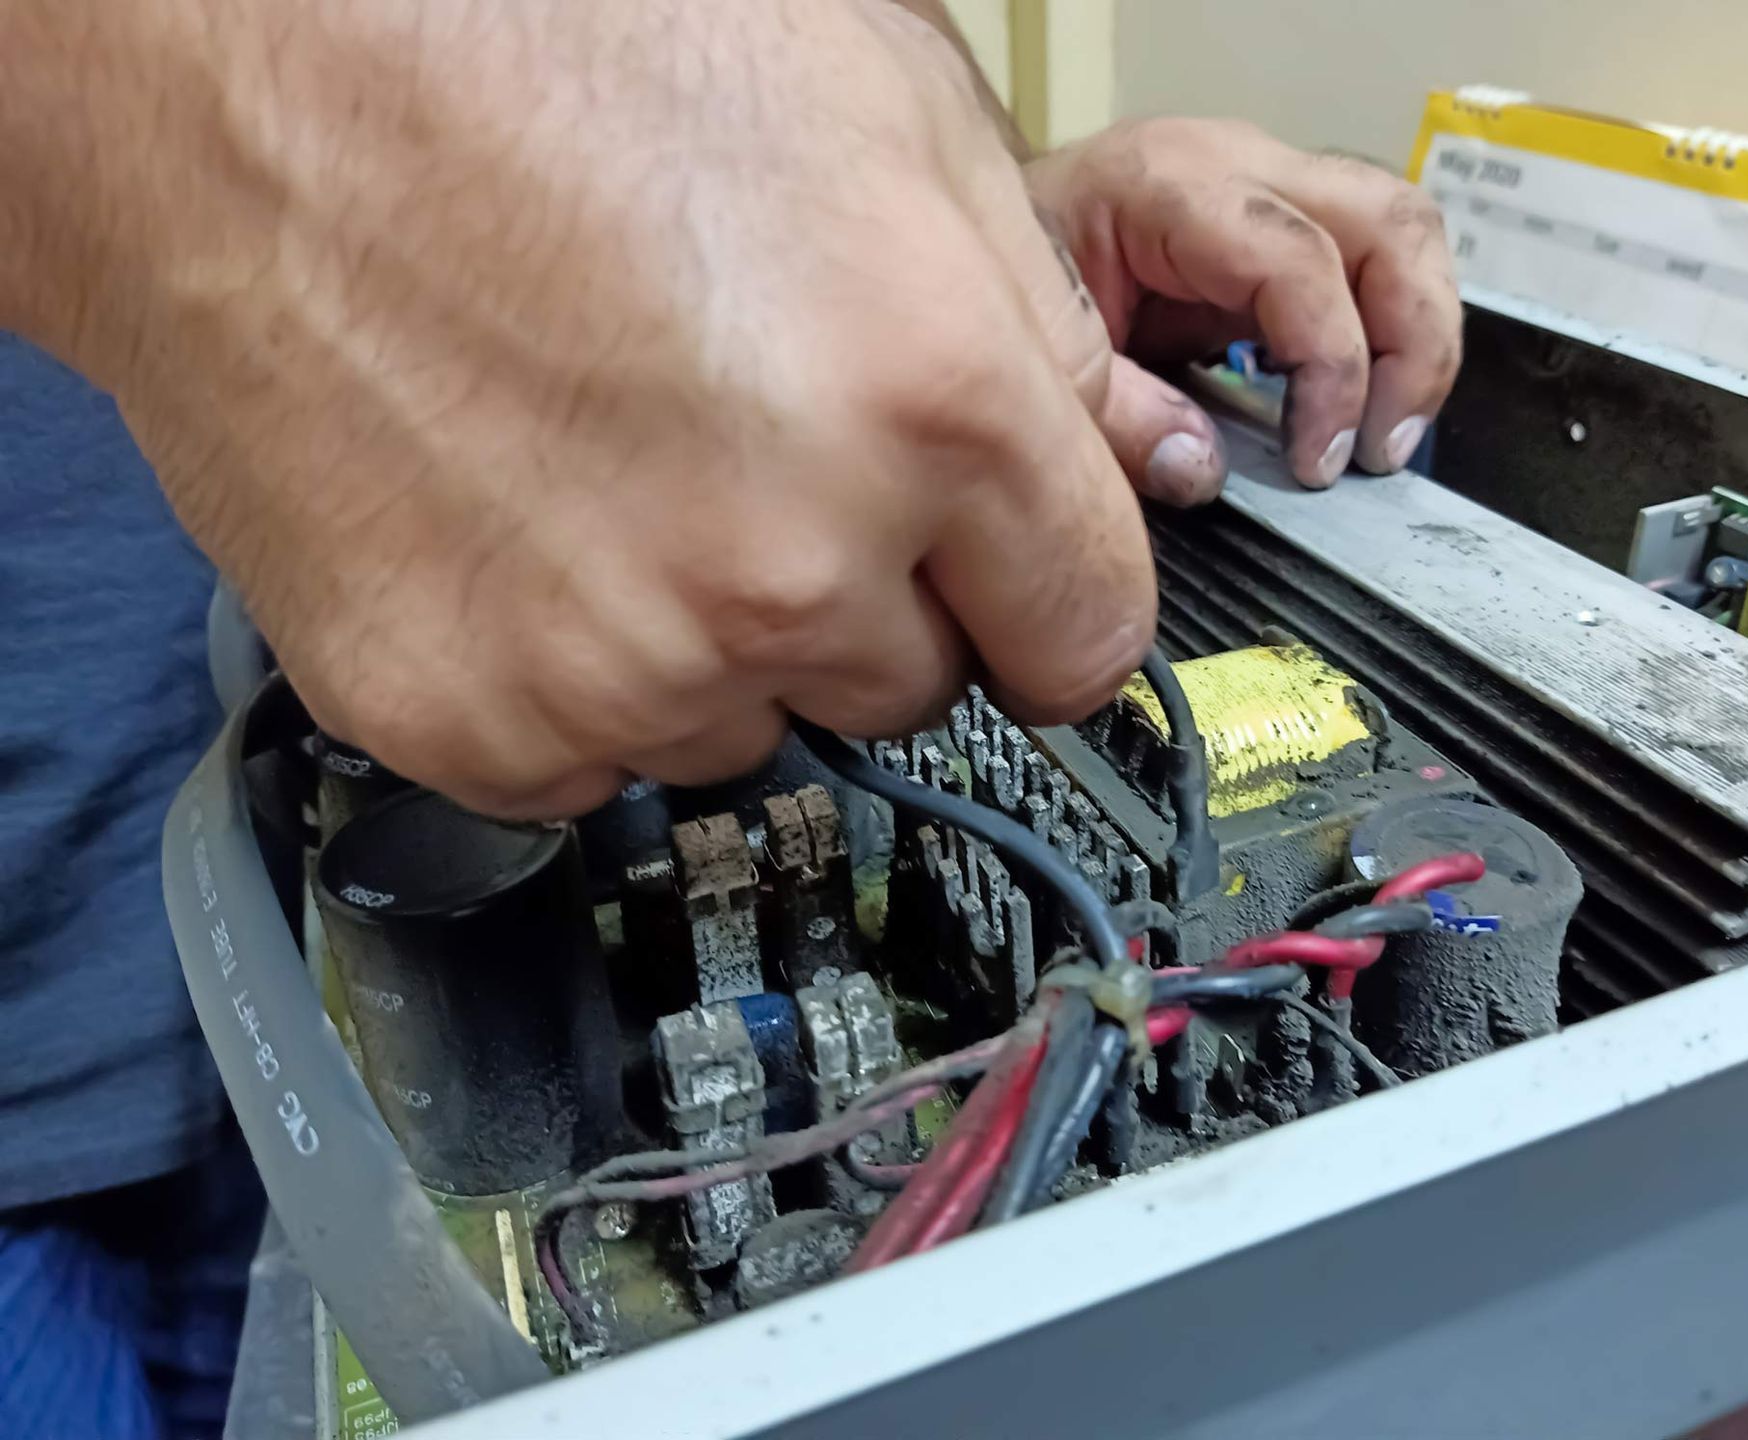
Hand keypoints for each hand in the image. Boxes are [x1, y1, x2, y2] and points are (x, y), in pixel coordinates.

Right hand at [3, 0, 1160, 813]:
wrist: (254, 71)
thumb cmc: (545, 44)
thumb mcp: (879, 109)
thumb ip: (1035, 316)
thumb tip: (1120, 456)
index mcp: (931, 410)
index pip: (1086, 638)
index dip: (1051, 605)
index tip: (1011, 598)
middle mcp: (786, 568)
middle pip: (913, 689)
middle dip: (871, 599)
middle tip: (759, 462)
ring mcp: (616, 663)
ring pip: (749, 725)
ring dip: (715, 636)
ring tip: (615, 467)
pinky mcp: (467, 719)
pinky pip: (595, 758)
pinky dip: (577, 672)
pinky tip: (525, 527)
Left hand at [1026, 118, 1462, 493]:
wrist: (984, 228)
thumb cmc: (1014, 278)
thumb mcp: (1046, 351)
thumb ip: (1117, 415)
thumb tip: (1204, 471)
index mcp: (1171, 181)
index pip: (1300, 258)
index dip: (1333, 365)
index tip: (1320, 461)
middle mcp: (1237, 162)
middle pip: (1389, 222)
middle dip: (1412, 344)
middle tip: (1381, 449)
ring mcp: (1269, 183)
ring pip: (1403, 229)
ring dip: (1418, 337)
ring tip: (1386, 435)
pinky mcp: (1282, 221)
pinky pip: (1373, 258)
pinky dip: (1389, 332)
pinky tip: (1360, 407)